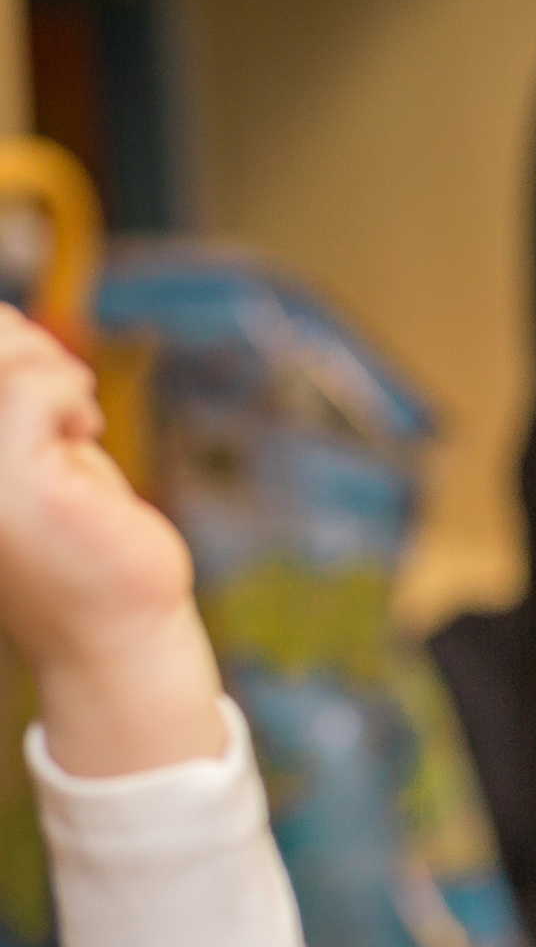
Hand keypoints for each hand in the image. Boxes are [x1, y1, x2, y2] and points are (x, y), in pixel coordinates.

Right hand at [0, 306, 223, 774]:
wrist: (113, 627)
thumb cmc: (73, 536)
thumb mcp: (24, 449)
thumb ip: (6, 389)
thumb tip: (3, 319)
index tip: (30, 376)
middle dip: (16, 342)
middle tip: (61, 392)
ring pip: (0, 356)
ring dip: (49, 367)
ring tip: (73, 420)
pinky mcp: (13, 482)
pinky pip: (33, 388)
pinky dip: (69, 392)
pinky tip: (84, 433)